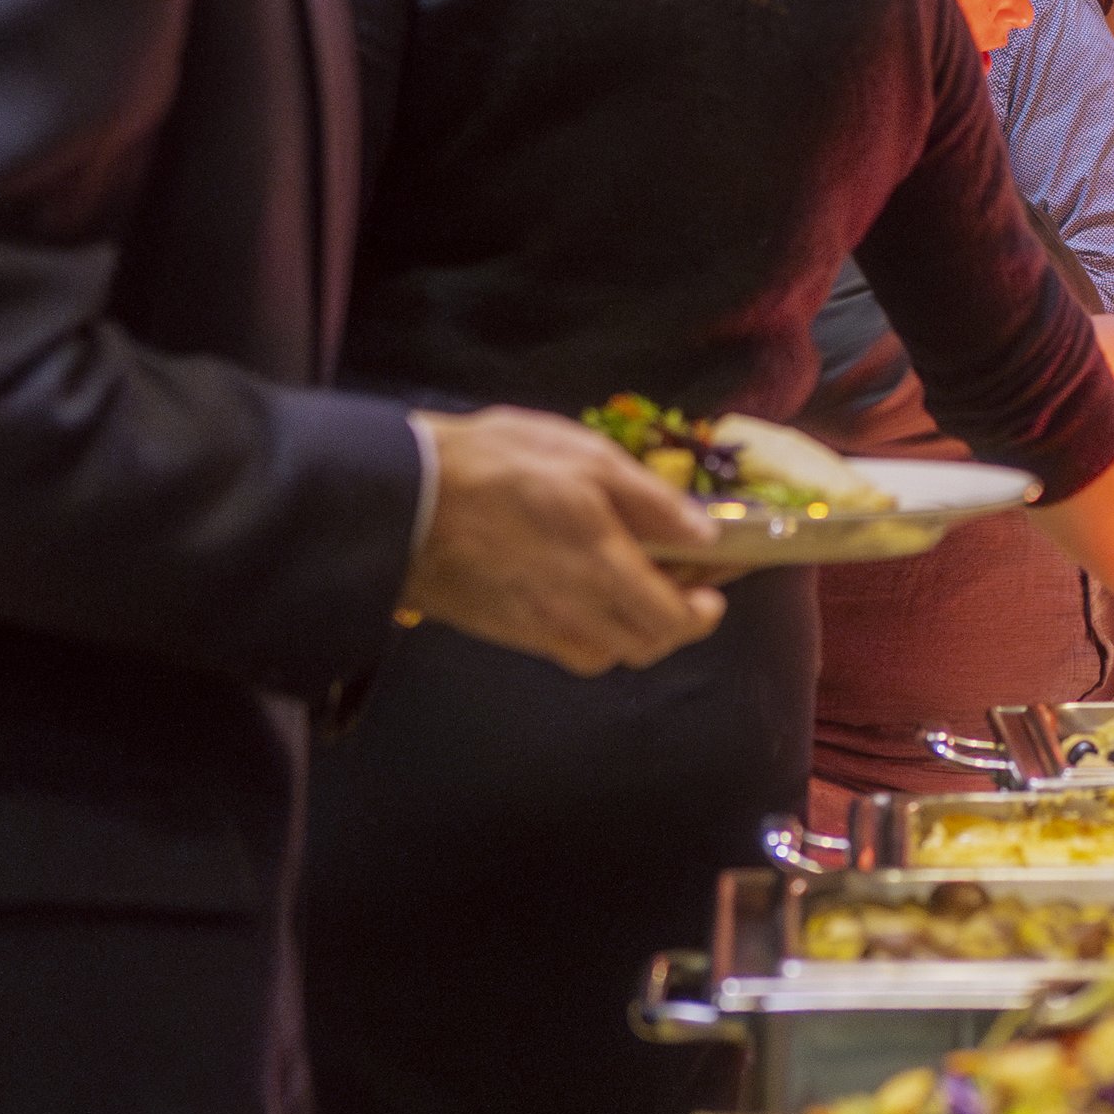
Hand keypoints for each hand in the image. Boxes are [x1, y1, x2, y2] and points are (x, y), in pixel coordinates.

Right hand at [403, 409, 727, 674]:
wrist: (400, 495)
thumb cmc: (498, 464)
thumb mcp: (587, 459)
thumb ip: (651, 501)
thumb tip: (704, 534)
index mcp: (602, 567)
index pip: (671, 621)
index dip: (701, 613)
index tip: (713, 591)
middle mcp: (573, 610)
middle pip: (643, 647)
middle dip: (673, 624)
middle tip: (679, 587)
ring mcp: (534, 626)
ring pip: (603, 654)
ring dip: (630, 631)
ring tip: (633, 589)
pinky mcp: (502, 630)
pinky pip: (562, 648)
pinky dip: (588, 631)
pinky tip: (582, 593)